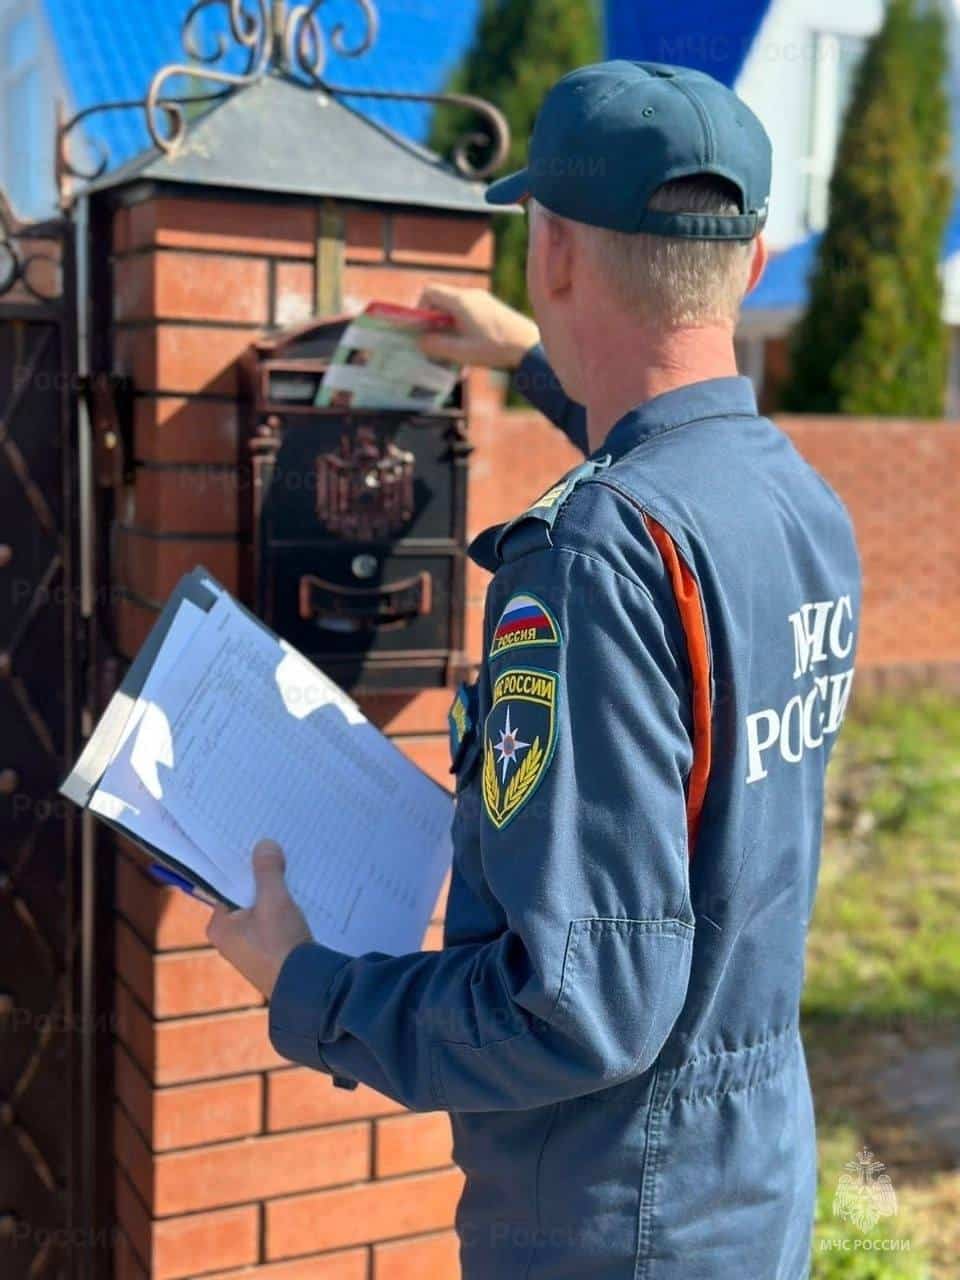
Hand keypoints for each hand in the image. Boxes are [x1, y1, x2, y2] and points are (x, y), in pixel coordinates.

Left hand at [206, 840, 311, 999]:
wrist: (305, 988)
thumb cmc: (280, 945)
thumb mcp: (274, 901)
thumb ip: (267, 871)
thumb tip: (264, 845)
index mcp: (219, 926)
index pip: (225, 886)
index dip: (241, 866)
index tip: (254, 846)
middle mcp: (229, 938)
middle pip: (244, 897)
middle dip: (260, 879)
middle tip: (276, 853)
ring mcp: (250, 948)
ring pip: (261, 910)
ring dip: (274, 894)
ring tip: (290, 870)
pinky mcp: (270, 954)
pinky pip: (273, 923)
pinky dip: (283, 910)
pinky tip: (300, 897)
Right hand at [417, 284, 539, 369]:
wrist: (530, 347)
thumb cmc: (496, 349)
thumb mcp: (462, 352)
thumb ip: (437, 346)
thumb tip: (420, 342)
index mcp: (461, 300)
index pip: (429, 291)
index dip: (419, 308)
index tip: (421, 328)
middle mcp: (471, 295)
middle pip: (441, 300)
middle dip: (433, 320)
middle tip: (433, 342)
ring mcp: (483, 300)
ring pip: (454, 308)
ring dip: (447, 326)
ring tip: (451, 350)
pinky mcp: (491, 309)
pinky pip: (468, 312)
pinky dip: (461, 326)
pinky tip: (467, 348)